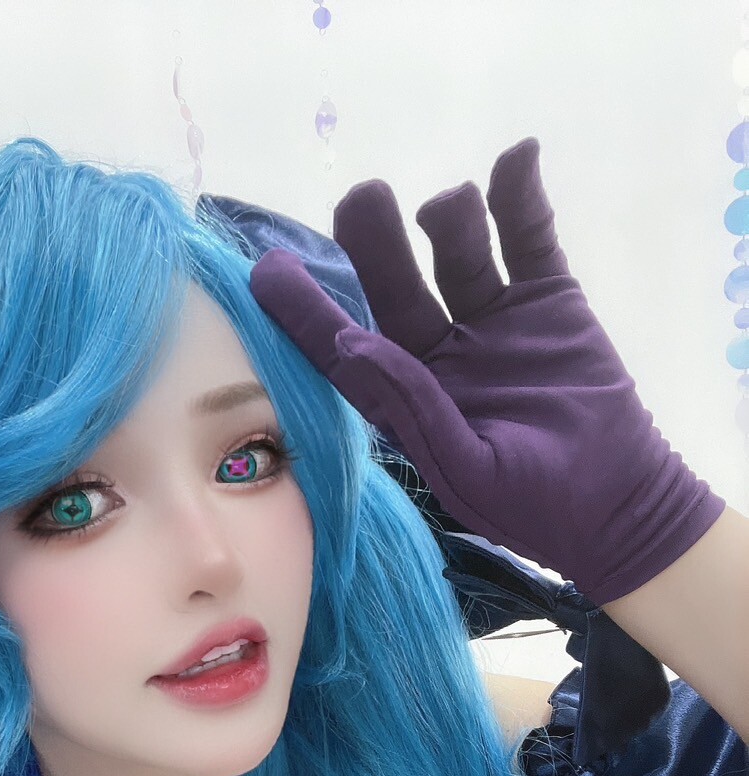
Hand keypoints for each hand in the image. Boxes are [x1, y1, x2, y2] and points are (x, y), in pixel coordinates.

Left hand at [249, 137, 724, 606]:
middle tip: (362, 199)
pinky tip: (516, 156)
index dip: (305, 311)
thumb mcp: (467, 471)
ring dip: (450, 218)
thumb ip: (412, 410)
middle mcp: (440, 351)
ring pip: (458, 252)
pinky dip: (521, 196)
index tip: (266, 270)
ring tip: (449, 204)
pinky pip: (530, 237)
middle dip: (375, 242)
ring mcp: (494, 320)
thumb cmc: (534, 507)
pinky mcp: (548, 299)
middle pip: (395, 284)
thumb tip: (352, 345)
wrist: (620, 507)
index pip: (343, 346)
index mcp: (406, 398)